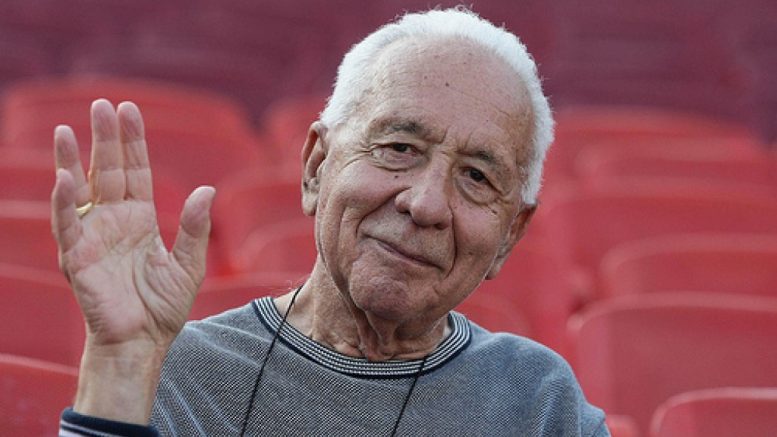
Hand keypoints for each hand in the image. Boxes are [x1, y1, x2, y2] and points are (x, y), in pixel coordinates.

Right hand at [51, 99, 214, 422]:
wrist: (143, 341)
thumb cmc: (163, 307)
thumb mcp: (189, 264)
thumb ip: (196, 227)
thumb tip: (208, 190)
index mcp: (141, 219)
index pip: (137, 172)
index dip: (133, 143)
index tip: (130, 111)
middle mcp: (115, 221)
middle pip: (109, 171)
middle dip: (106, 139)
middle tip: (103, 105)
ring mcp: (94, 236)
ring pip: (81, 190)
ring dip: (74, 160)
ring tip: (68, 128)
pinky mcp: (76, 257)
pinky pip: (68, 224)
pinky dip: (64, 201)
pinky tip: (64, 176)